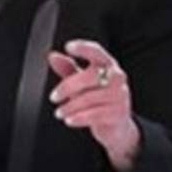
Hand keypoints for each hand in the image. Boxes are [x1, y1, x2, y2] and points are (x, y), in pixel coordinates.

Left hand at [48, 40, 141, 171]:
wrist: (117, 125)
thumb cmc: (98, 98)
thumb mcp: (82, 81)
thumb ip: (67, 68)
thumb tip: (52, 56)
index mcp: (108, 65)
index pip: (97, 52)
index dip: (83, 48)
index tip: (68, 47)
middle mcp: (117, 77)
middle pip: (89, 77)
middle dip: (67, 87)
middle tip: (53, 97)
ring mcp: (119, 96)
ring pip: (89, 98)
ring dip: (69, 107)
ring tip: (59, 112)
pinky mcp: (118, 113)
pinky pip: (93, 115)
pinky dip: (78, 118)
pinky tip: (69, 120)